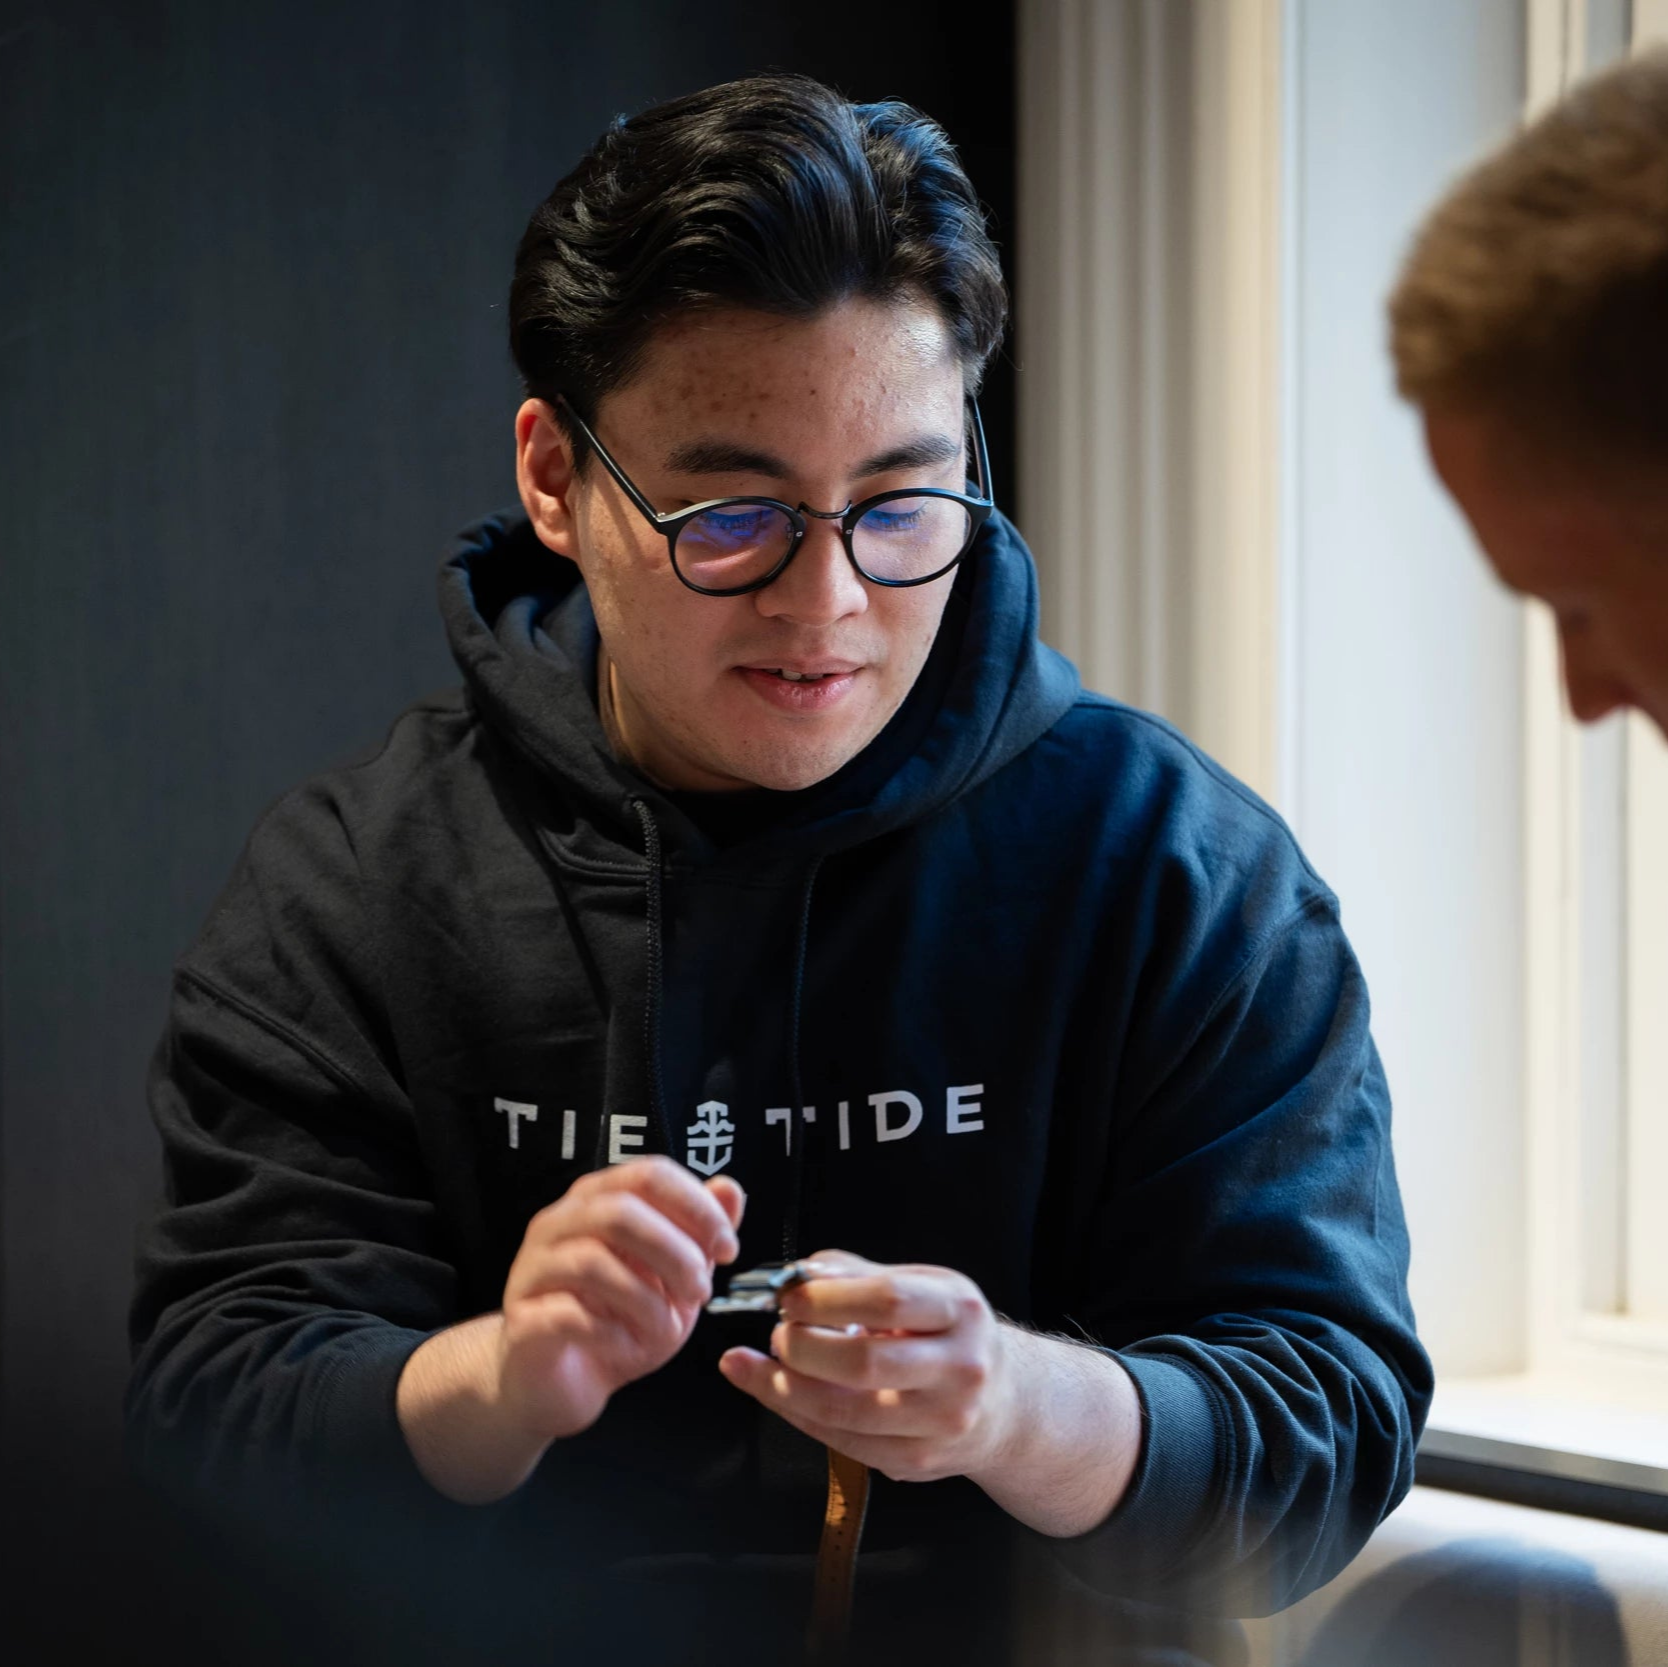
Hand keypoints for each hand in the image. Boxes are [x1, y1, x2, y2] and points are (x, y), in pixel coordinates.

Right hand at [498, 1156, 743, 1441]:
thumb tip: (729, 1188)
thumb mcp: (674, 1276)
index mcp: (598, 1199)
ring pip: (592, 1261)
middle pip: (620, 1212)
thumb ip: (700, 1232)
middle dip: (675, 1253)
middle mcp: (559, 1222)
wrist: (561, 1380)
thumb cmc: (619, 1319)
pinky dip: (612, 1332)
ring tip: (668, 1326)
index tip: (727, 1248)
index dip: (697, 1207)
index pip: (650, 1174)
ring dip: (647, 1298)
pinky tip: (628, 1344)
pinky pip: (568, 1314)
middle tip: (701, 1291)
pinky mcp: (522, 1318)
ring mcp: (534, 1268)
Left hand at [716, 1249, 1018, 1483]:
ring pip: (847, 1412)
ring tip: (758, 1366)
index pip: (887, 1300)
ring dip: (786, 1389)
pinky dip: (799, 1416)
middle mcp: (959, 1368)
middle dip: (803, 1347)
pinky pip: (844, 1442)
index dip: (826, 1299)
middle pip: (865, 1363)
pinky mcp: (917, 1461)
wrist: (1004, 1403)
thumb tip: (796, 1276)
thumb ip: (859, 1276)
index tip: (788, 1297)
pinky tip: (776, 1394)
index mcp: (959, 1311)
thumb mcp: (923, 1287)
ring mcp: (940, 1422)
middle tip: (778, 1333)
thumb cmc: (951, 1334)